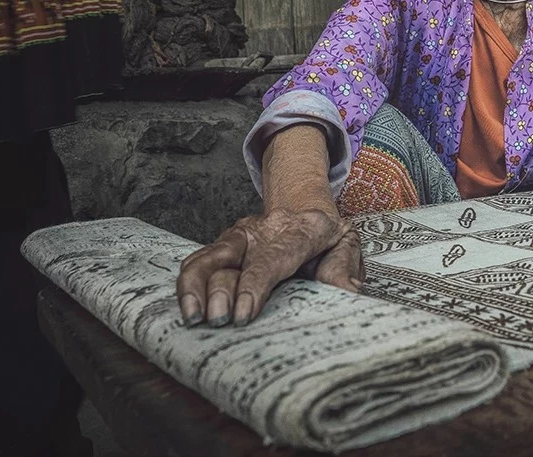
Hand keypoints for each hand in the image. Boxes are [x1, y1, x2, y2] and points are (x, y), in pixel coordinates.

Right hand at [176, 207, 363, 327]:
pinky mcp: (224, 246)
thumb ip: (344, 267)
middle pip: (230, 257)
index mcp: (300, 230)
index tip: (244, 313)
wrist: (307, 211)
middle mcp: (264, 230)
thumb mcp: (347, 245)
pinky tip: (185, 310)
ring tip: (192, 320)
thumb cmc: (326, 236)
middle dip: (218, 291)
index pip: (272, 258)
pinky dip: (187, 286)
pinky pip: (198, 263)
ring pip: (206, 258)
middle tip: (216, 321)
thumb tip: (345, 292)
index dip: (254, 286)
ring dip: (194, 289)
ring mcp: (240, 237)